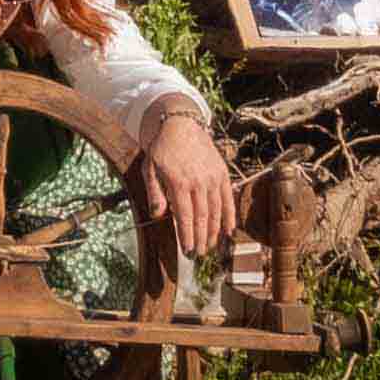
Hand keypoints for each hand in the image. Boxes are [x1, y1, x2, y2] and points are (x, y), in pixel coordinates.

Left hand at [129, 101, 231, 264]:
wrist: (181, 125)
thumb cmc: (162, 149)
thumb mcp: (149, 168)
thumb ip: (154, 193)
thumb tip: (158, 216)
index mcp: (179, 182)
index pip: (185, 217)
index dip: (187, 237)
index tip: (188, 252)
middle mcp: (199, 182)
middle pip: (202, 218)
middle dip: (201, 239)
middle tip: (199, 254)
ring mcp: (213, 178)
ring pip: (216, 211)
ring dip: (214, 232)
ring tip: (210, 247)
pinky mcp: (222, 173)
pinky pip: (228, 199)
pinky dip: (229, 216)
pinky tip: (228, 231)